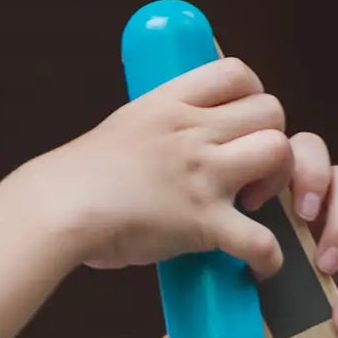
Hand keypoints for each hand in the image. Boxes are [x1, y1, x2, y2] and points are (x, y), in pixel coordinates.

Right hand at [41, 57, 290, 276]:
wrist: (58, 207)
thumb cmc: (77, 177)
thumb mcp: (123, 127)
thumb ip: (156, 128)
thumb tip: (164, 141)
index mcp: (171, 103)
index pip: (237, 72)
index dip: (253, 95)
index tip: (243, 124)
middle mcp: (193, 131)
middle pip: (271, 110)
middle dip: (272, 140)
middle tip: (251, 173)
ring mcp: (201, 174)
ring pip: (278, 153)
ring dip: (279, 183)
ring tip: (255, 207)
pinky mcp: (203, 222)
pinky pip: (261, 239)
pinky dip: (270, 257)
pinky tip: (262, 266)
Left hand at [245, 131, 337, 337]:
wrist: (251, 315)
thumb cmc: (234, 270)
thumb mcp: (228, 252)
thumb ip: (238, 240)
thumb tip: (241, 252)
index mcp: (291, 179)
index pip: (309, 153)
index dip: (304, 175)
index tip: (280, 210)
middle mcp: (330, 195)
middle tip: (323, 263)